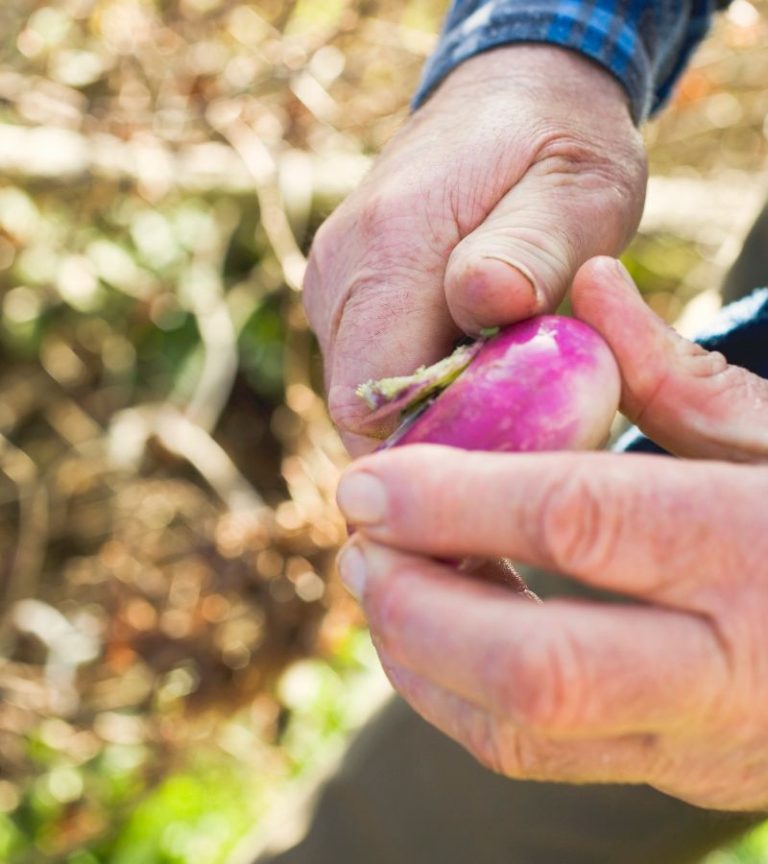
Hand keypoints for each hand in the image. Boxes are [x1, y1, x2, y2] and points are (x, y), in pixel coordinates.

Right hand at [304, 47, 645, 453]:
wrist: (509, 90)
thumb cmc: (556, 145)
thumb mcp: (577, 189)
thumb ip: (531, 250)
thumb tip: (482, 303)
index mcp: (389, 245)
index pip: (369, 402)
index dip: (430, 449)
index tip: (502, 454)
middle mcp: (339, 269)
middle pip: (360, 409)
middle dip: (431, 437)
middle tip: (512, 426)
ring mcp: (331, 281)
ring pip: (360, 393)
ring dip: (423, 408)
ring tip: (496, 380)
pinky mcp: (340, 290)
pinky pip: (364, 365)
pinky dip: (413, 381)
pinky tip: (468, 355)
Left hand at [335, 258, 767, 810]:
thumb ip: (679, 374)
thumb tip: (586, 285)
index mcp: (758, 549)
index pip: (578, 521)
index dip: (451, 498)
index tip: (366, 483)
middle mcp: (731, 672)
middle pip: (533, 668)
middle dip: (414, 606)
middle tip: (360, 546)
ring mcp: (704, 745)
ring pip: (522, 732)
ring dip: (419, 657)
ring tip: (381, 580)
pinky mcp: (678, 774)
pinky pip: (538, 753)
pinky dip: (457, 692)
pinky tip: (433, 629)